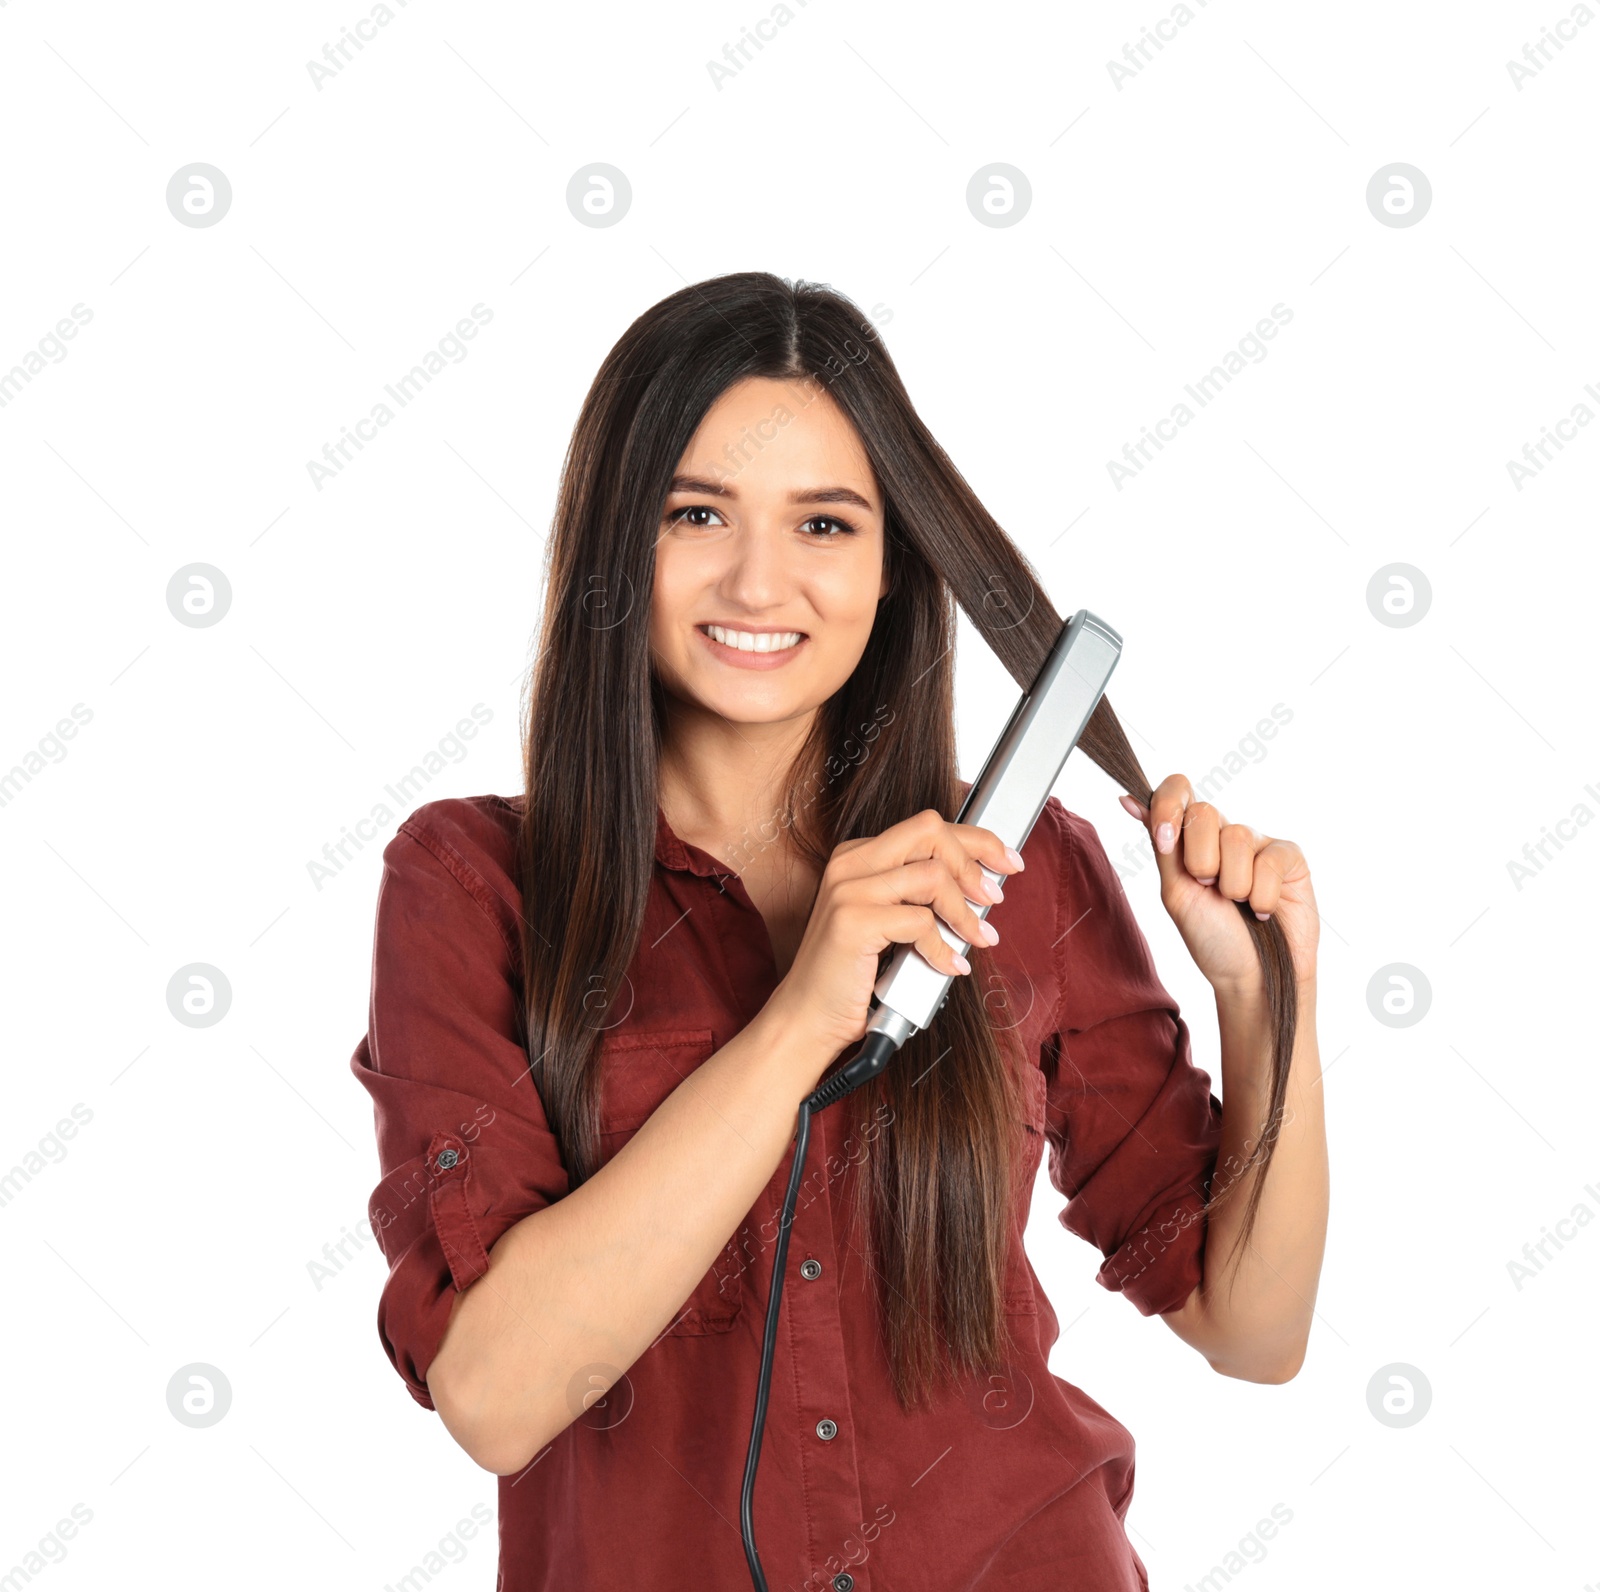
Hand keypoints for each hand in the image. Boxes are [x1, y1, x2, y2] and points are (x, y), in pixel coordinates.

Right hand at [763, 807, 1025, 1061]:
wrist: (807, 1018)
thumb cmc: (850, 975)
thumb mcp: (889, 922)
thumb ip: (921, 895)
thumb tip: (980, 884)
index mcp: (857, 856)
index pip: (926, 827)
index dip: (976, 841)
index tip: (1005, 862)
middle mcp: (850, 863)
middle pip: (930, 832)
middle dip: (974, 861)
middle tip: (995, 897)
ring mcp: (848, 890)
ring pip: (933, 877)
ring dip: (965, 913)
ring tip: (977, 939)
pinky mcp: (852, 922)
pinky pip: (921, 923)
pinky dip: (944, 949)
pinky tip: (949, 966)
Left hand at [1119, 775, 1317, 997]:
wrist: (1250, 977)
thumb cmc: (1211, 938)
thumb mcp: (1176, 892)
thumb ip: (1163, 846)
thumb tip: (1128, 799)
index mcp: (1190, 838)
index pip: (1177, 790)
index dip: (1168, 804)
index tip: (1165, 840)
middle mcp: (1223, 834)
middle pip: (1203, 812)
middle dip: (1199, 861)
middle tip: (1209, 890)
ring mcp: (1257, 842)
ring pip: (1236, 836)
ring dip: (1232, 885)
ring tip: (1239, 905)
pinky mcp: (1289, 856)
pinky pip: (1269, 860)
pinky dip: (1262, 896)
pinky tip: (1265, 911)